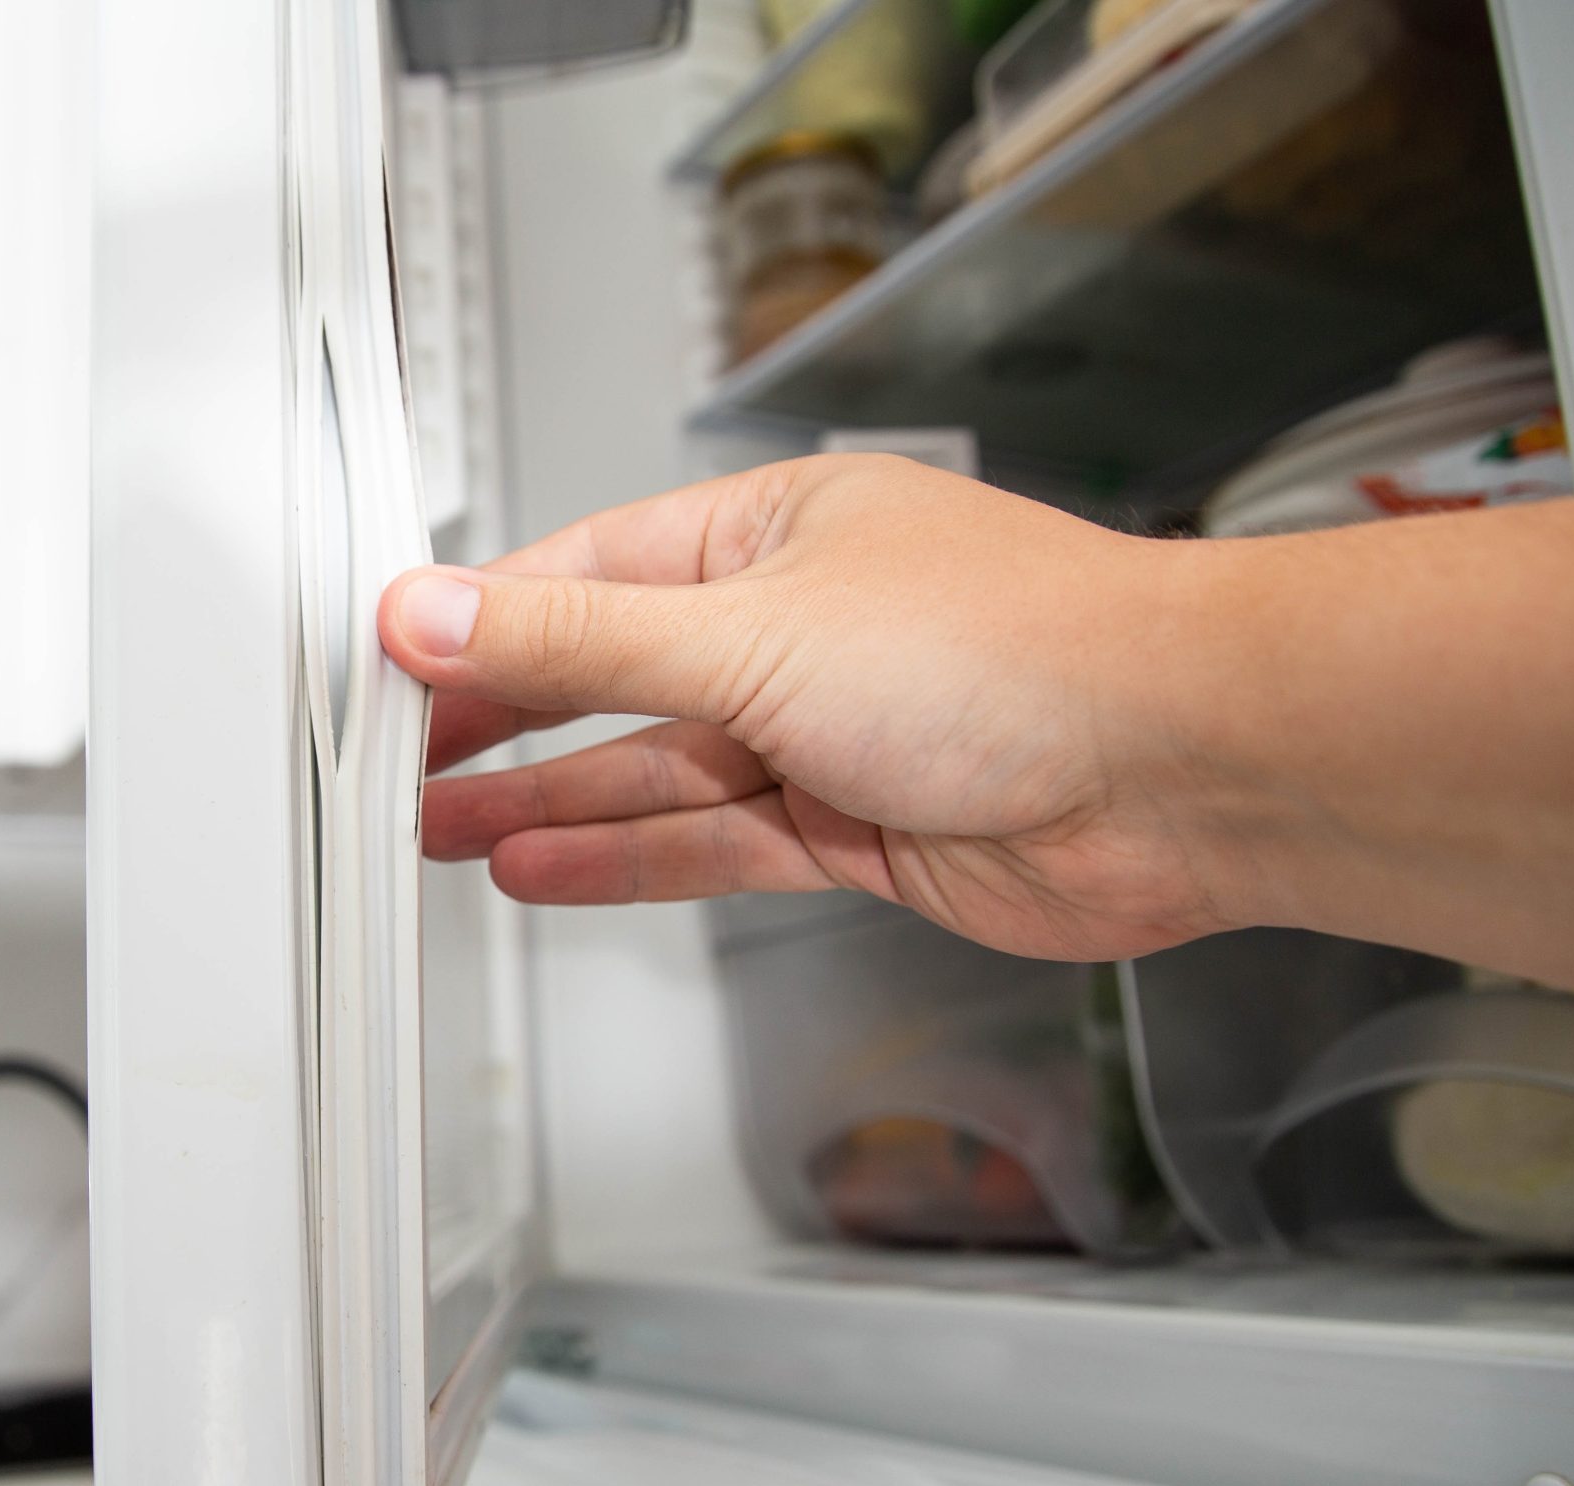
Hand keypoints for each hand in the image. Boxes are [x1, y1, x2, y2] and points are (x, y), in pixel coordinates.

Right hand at [377, 454, 1231, 962]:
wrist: (1182, 769)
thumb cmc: (1022, 652)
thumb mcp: (747, 638)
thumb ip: (578, 643)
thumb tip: (438, 612)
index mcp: (771, 531)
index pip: (585, 573)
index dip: (481, 621)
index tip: (391, 661)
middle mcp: (797, 626)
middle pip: (611, 676)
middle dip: (501, 721)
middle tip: (395, 757)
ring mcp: (827, 732)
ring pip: (654, 770)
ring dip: (546, 800)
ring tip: (437, 825)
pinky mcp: (857, 828)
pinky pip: (711, 844)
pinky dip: (627, 857)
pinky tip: (544, 865)